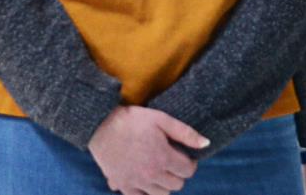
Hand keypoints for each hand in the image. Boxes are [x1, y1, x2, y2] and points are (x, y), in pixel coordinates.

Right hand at [88, 106, 207, 194]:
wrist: (100, 125)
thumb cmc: (131, 120)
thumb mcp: (160, 119)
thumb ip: (185, 132)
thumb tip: (206, 144)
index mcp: (163, 157)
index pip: (188, 170)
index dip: (190, 163)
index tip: (184, 156)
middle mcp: (152, 174)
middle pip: (177, 185)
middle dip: (178, 173)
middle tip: (171, 161)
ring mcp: (137, 182)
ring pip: (162, 194)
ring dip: (164, 185)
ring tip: (158, 171)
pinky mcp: (123, 185)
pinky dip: (145, 193)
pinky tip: (144, 181)